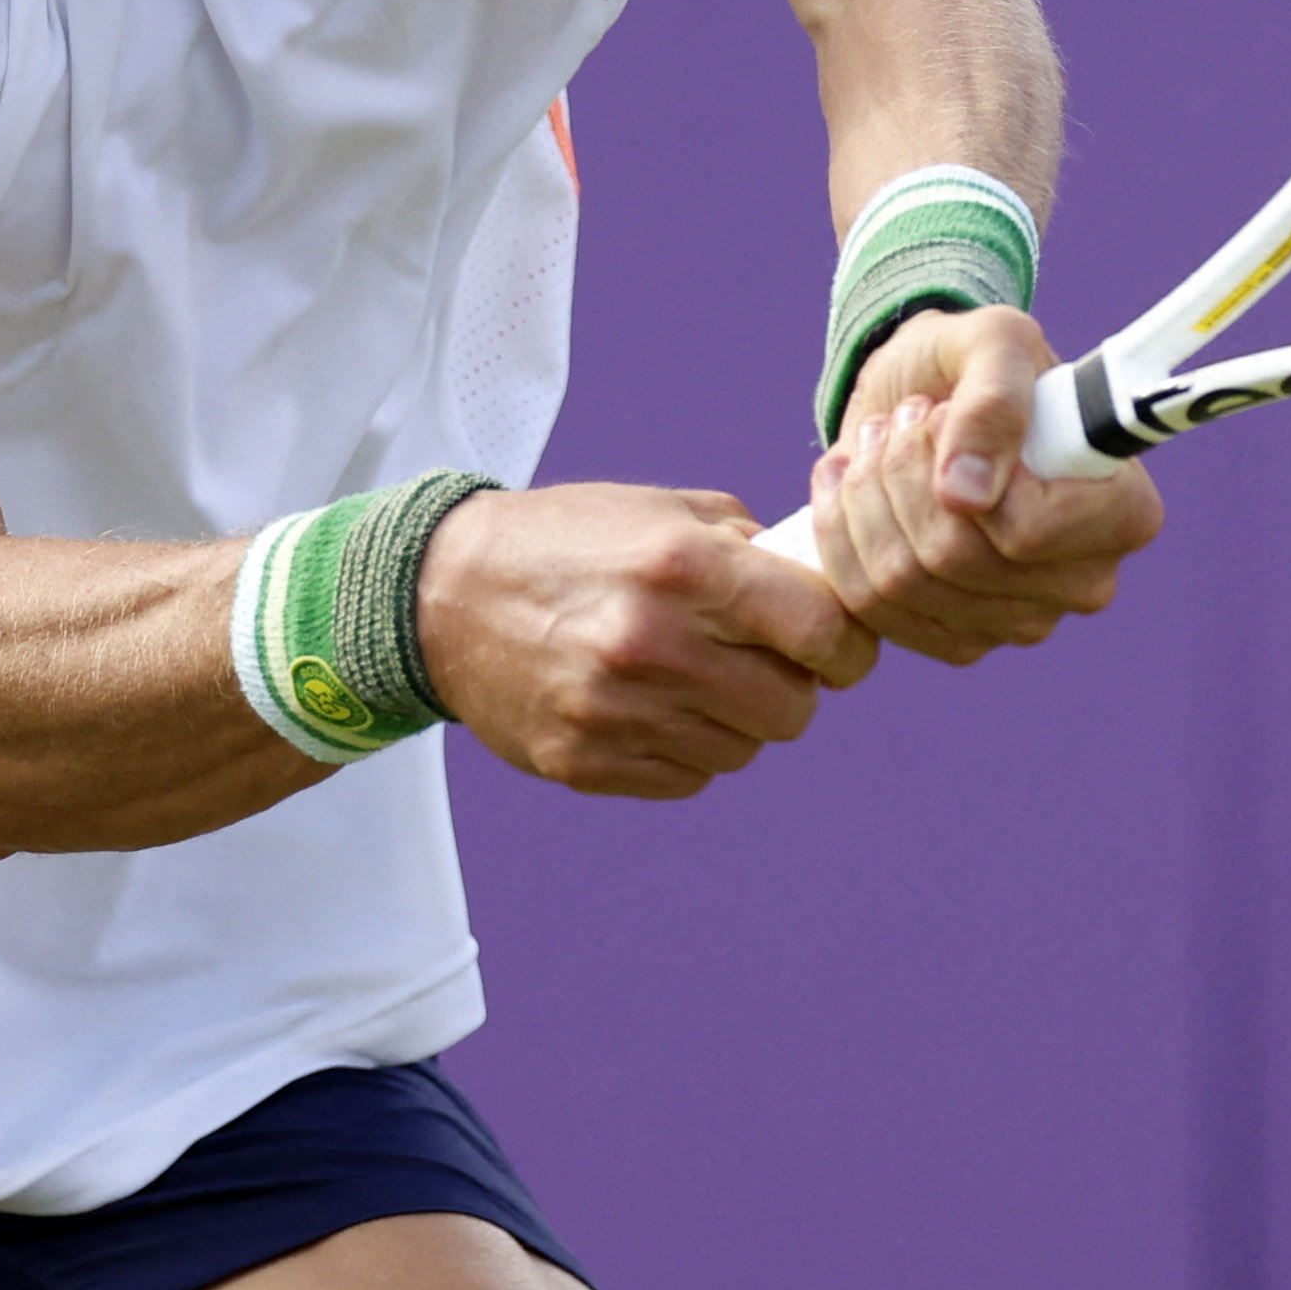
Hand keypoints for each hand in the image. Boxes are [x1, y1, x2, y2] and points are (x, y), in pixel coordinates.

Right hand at [415, 482, 877, 800]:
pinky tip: (651, 708)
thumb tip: (824, 585)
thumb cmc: (565, 541)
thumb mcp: (659, 511)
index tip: (839, 647)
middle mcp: (651, 643)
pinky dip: (686, 750)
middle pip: (793, 710)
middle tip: (764, 664)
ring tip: (692, 679)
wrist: (443, 595)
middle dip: (793, 689)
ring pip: (742, 751)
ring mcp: (616, 712)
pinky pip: (687, 778)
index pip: (821, 632)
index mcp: (680, 566)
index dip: (847, 646)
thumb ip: (748, 546)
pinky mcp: (586, 763)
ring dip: (735, 722)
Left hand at [807, 305, 1162, 664]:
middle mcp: (1083, 581)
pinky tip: (848, 488)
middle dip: (898, 473)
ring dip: (864, 497)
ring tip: (875, 444)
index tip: (941, 415)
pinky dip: (841, 537)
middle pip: (952, 559)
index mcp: (1122, 513)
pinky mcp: (960, 641)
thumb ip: (993, 401)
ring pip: (901, 583)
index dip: (961, 468)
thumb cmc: (975, 364)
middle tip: (900, 421)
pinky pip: (871, 609)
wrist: (924, 402)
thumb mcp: (993, 341)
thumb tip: (965, 496)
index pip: (1026, 531)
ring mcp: (1021, 621)